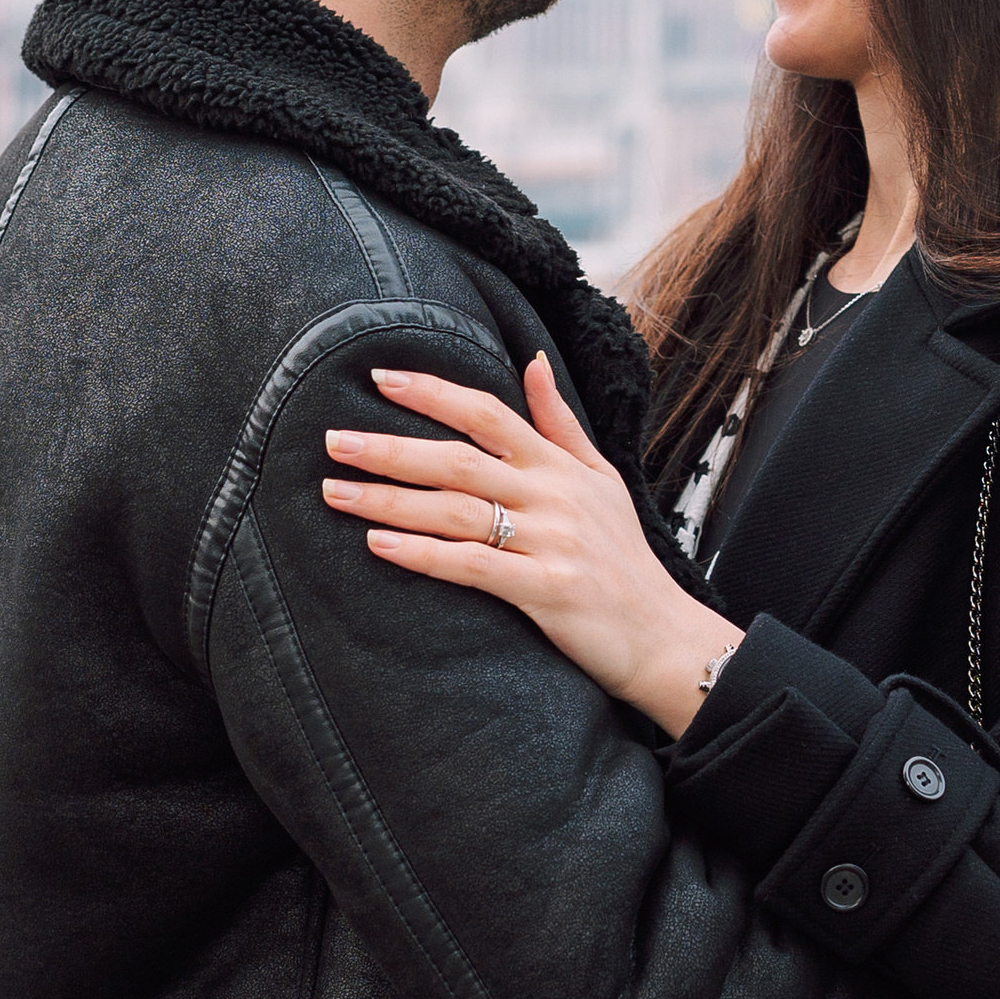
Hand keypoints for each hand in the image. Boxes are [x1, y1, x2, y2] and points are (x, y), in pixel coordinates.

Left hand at [321, 356, 740, 736]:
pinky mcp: (548, 591)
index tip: (380, 377)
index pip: (489, 413)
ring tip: (336, 493)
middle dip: (392, 447)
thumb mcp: (601, 479)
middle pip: (460, 459)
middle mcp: (554, 496)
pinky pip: (474, 566)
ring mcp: (552, 543)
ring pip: (458, 510)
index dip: (433, 392)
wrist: (665, 637)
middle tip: (334, 440)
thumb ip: (560, 423)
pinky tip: (378, 546)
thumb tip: (532, 362)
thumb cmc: (624, 558)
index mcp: (559, 466)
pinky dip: (424, 554)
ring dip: (390, 501)